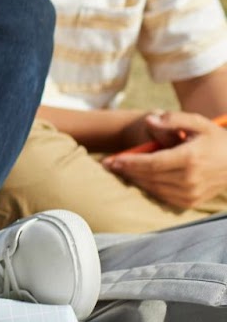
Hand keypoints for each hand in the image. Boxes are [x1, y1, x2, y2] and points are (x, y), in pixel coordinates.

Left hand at [104, 111, 226, 208]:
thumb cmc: (214, 139)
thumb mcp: (198, 122)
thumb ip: (174, 119)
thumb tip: (151, 120)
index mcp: (190, 159)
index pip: (151, 163)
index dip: (129, 163)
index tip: (110, 160)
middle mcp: (190, 179)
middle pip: (149, 177)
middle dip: (126, 171)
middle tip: (108, 165)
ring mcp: (192, 193)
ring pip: (153, 189)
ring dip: (135, 180)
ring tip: (119, 171)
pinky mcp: (191, 202)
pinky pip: (163, 197)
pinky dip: (148, 188)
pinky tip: (138, 179)